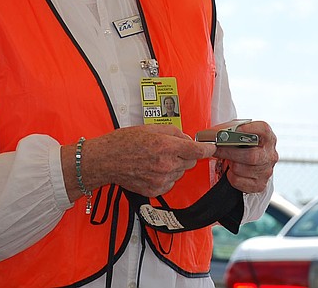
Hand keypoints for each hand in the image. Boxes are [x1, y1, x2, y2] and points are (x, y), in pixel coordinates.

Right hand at [62, 125, 215, 200]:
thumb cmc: (125, 142)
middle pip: (190, 161)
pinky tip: (152, 169)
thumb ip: (174, 133)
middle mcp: (166, 165)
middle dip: (185, 155)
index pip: (197, 151)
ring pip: (180, 172)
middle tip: (168, 149)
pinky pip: (171, 182)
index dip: (207, 149)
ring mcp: (162, 180)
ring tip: (155, 159)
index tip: (211, 147)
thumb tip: (188, 139)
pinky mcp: (156, 190)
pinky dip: (166, 176)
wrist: (106, 161)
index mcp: (166, 146)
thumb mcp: (151, 128)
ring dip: (175, 166)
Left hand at [212, 121, 277, 193]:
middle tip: (217, 149)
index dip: (249, 129)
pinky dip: (230, 176)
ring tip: (228, 160)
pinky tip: (232, 171)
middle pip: (250, 155)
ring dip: (229, 165)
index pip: (263, 130)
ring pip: (241, 169)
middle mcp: (270, 155)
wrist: (253, 166)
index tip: (235, 130)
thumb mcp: (244, 136)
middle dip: (229, 152)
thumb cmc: (246, 148)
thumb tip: (218, 133)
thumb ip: (235, 132)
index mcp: (268, 138)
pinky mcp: (259, 185)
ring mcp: (266, 171)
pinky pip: (238, 181)